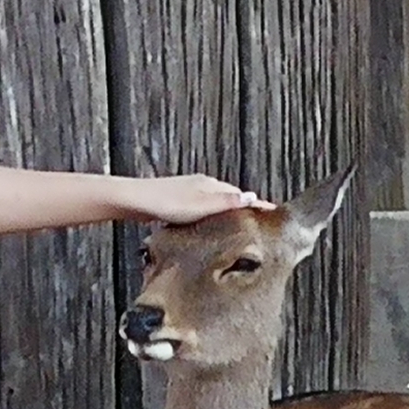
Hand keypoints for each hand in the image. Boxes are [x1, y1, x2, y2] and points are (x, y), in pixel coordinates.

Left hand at [125, 174, 273, 225]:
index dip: (257, 204)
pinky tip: (208, 224)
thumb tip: (252, 197)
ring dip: (228, 210)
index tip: (273, 211)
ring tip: (238, 224)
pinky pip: (203, 206)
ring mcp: (190, 191)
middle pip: (230, 196)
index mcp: (211, 185)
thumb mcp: (200, 206)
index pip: (241, 195)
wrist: (135, 201)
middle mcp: (203, 185)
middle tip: (260, 220)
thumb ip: (226, 202)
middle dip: (245, 207)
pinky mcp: (178, 200)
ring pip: (216, 201)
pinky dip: (212, 214)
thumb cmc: (166, 204)